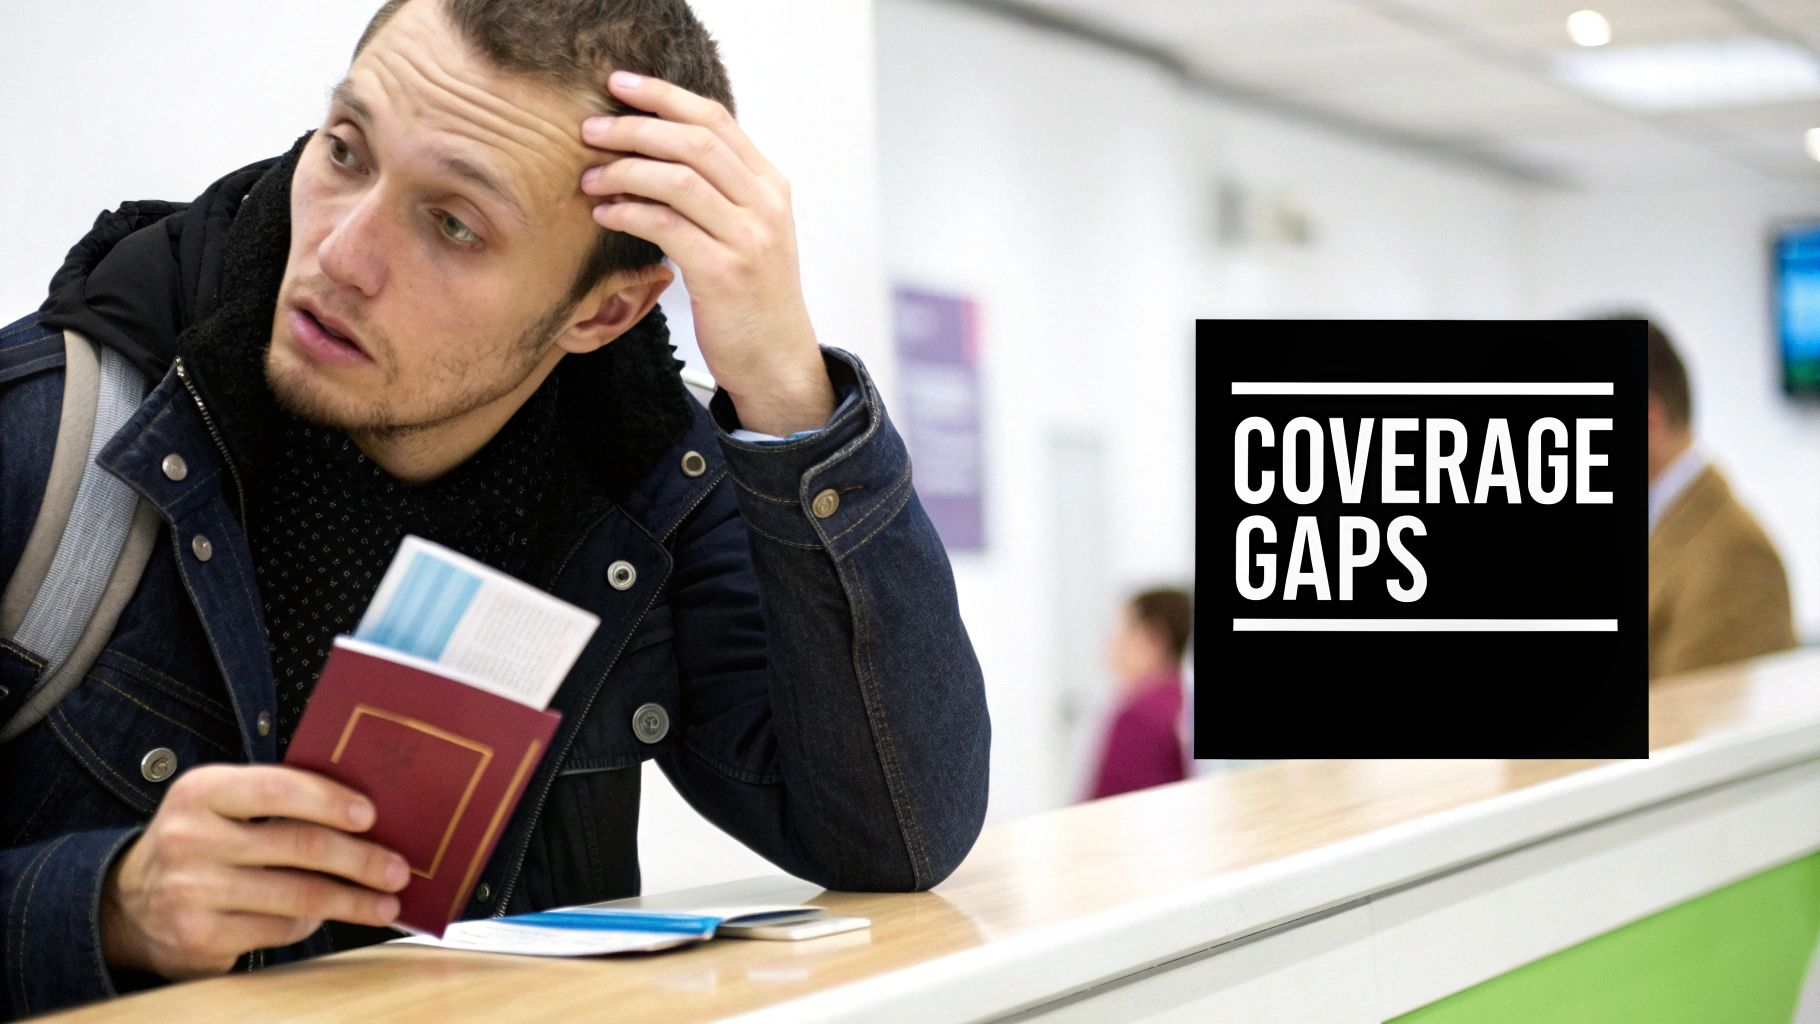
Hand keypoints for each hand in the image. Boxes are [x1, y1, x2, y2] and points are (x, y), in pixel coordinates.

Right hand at [100, 764, 408, 979]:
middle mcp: (190, 838)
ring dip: (352, 901)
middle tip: (398, 870)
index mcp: (201, 790)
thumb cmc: (203, 841)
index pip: (277, 788)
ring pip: (297, 896)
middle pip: (299, 846)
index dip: (330, 801)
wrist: (128, 904)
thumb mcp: (223, 804)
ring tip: (386, 903)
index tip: (372, 816)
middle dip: (360, 859)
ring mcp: (192, 891)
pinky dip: (312, 922)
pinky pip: (279, 929)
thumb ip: (278, 799)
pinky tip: (332, 915)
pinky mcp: (200, 938)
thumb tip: (369, 814)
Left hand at [580, 70, 835, 436]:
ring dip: (624, 171)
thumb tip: (659, 148)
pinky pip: (666, 225)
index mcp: (770, 186)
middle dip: (634, 127)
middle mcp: (765, 205)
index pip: (716, 119)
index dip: (664, 95)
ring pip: (677, 179)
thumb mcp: (748, 232)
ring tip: (590, 176)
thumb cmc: (751, 297)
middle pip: (694, 141)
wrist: (777, 359)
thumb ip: (720, 190)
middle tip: (589, 129)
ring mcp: (748, 238)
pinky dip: (628, 212)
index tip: (619, 83)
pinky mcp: (724, 273)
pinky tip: (605, 212)